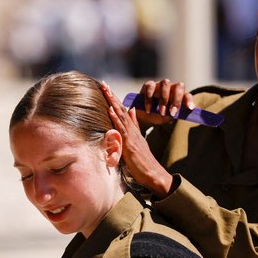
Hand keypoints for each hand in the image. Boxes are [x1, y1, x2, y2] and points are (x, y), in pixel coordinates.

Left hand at [101, 81, 173, 198]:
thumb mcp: (138, 140)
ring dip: (112, 102)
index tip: (106, 89)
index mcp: (132, 129)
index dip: (114, 100)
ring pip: (121, 116)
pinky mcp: (129, 144)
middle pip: (121, 109)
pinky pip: (122, 129)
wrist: (153, 173)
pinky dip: (116, 119)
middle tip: (103, 84)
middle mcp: (132, 130)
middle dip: (111, 96)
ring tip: (106, 91)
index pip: (122, 111)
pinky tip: (111, 110)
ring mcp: (131, 136)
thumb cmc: (143, 161)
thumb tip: (131, 110)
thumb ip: (134, 125)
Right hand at [135, 79, 195, 127]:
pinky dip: (149, 99)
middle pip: (178, 86)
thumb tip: (173, 114)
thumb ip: (172, 115)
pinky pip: (150, 87)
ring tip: (161, 112)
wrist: (145, 117)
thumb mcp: (167, 117)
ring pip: (165, 83)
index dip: (189, 100)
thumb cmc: (159, 115)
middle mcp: (171, 87)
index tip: (190, 108)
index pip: (187, 95)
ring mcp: (160, 85)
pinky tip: (148, 109)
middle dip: (176, 100)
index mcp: (178, 95)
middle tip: (172, 112)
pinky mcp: (148, 85)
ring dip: (164, 98)